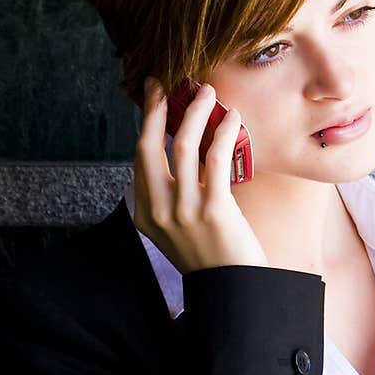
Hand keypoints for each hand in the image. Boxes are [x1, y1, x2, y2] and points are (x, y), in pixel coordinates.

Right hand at [132, 77, 270, 273]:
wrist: (234, 292)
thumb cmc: (213, 257)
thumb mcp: (178, 230)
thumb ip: (172, 198)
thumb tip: (185, 152)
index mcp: (144, 215)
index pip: (140, 158)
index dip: (148, 122)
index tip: (156, 96)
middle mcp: (157, 212)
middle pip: (149, 146)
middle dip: (157, 108)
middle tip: (170, 82)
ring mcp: (183, 213)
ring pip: (182, 147)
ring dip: (194, 113)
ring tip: (208, 92)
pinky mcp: (213, 212)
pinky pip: (214, 161)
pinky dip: (222, 134)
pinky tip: (232, 118)